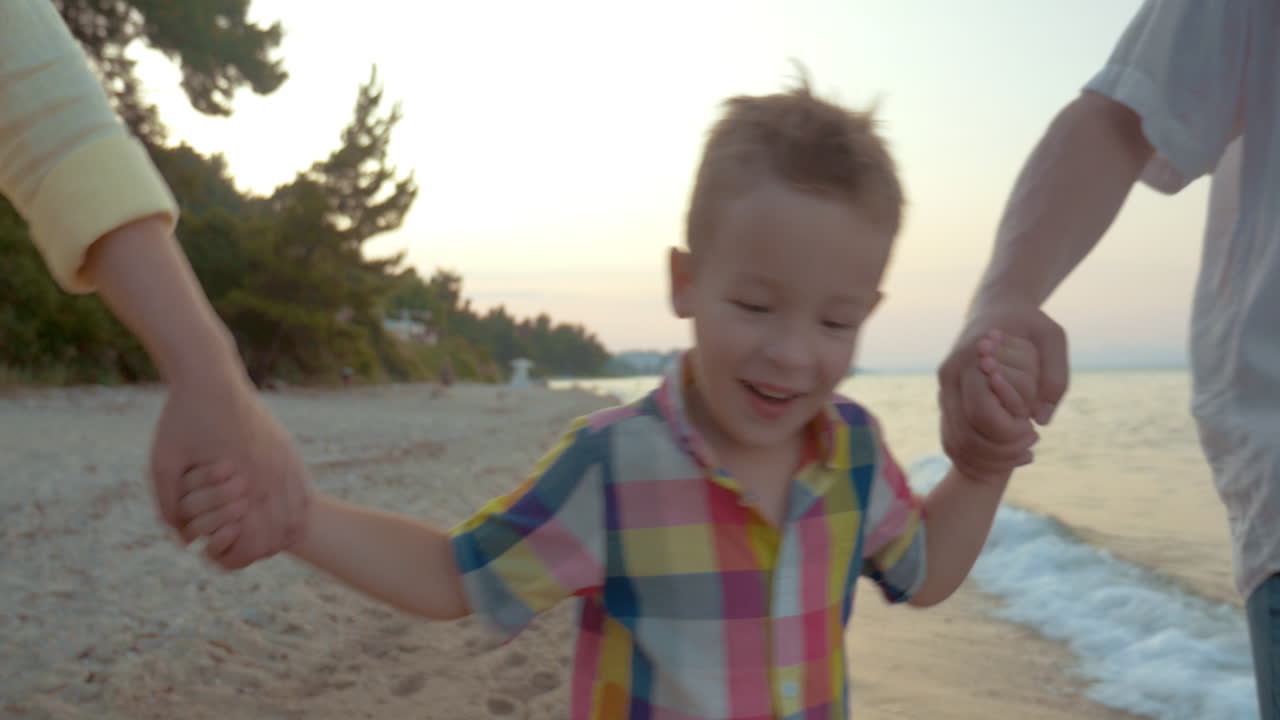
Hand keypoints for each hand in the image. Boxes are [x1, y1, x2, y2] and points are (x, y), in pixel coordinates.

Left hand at [150, 369, 311, 568]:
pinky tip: (276, 514)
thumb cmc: (183, 420)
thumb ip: (169, 505)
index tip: (216, 554)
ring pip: (296, 519)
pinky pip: (304, 495)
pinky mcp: (289, 452)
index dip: (236, 558)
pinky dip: (294, 513)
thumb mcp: (162, 463)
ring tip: (256, 535)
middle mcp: (270, 477)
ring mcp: (284, 464)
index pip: (254, 543)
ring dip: (279, 535)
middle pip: (278, 537)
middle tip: (234, 547)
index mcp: (241, 483)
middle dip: (257, 551)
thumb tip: (185, 540)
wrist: (211, 378)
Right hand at [938, 301, 1067, 480]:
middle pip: (966, 437)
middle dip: (1002, 452)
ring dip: (989, 461)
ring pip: (956, 445)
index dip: (1009, 432)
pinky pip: (952, 443)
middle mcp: (949, 379)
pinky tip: (1006, 459)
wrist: (995, 309)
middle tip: (1032, 445)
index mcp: (968, 361)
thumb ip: (1055, 375)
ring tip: (1023, 455)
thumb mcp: (1052, 337)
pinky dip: (976, 460)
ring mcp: (943, 393)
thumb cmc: (1027, 323)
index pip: (982, 414)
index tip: (1035, 430)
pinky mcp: (946, 404)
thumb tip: (1042, 420)